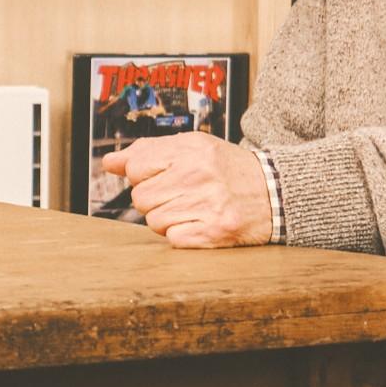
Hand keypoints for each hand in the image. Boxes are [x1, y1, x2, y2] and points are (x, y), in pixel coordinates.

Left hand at [102, 132, 272, 248]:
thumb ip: (149, 151)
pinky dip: (182, 234)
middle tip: (180, 194)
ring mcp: (208, 205)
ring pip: (153, 221)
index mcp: (192, 150)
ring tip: (192, 207)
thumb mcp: (193, 148)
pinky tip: (200, 222)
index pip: (135, 167)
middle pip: (141, 197)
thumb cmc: (228, 170)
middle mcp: (199, 175)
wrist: (276, 193)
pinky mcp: (214, 232)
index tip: (161, 176)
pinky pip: (172, 238)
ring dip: (167, 218)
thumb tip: (110, 162)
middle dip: (154, 199)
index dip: (143, 175)